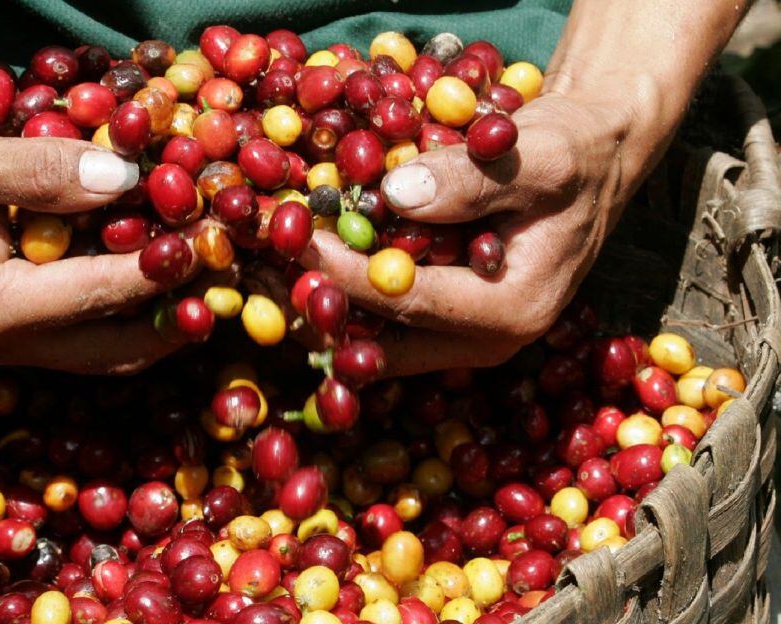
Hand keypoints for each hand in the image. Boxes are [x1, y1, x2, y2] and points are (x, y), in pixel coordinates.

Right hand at [0, 57, 200, 373]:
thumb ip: (43, 170)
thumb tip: (126, 179)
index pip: (101, 295)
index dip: (165, 268)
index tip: (216, 241)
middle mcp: (1, 342)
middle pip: (117, 347)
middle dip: (179, 317)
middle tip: (232, 280)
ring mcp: (7, 340)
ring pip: (107, 349)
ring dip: (161, 321)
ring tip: (213, 283)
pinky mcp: (13, 325)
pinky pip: (88, 333)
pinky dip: (130, 310)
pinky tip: (163, 276)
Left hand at [300, 90, 656, 376]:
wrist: (596, 159)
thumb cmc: (575, 155)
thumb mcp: (540, 155)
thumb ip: (471, 179)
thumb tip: (395, 196)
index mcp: (511, 310)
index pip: (410, 302)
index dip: (348, 275)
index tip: (301, 244)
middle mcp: (485, 339)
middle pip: (382, 339)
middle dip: (324, 306)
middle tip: (268, 272)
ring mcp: (464, 336)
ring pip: (376, 338)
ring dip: (327, 304)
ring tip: (275, 269)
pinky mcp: (449, 319)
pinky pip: (386, 320)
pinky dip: (348, 291)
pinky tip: (312, 261)